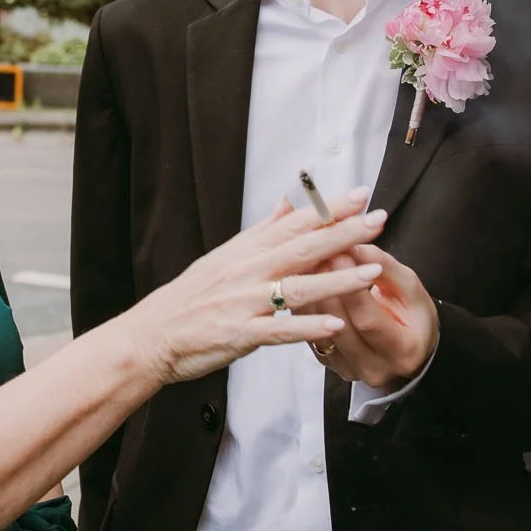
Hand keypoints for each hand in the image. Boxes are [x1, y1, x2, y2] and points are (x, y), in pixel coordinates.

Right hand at [114, 194, 388, 386]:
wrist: (151, 335)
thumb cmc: (189, 298)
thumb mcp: (223, 257)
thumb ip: (260, 231)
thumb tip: (286, 202)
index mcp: (246, 251)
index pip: (294, 223)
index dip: (329, 209)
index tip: (362, 195)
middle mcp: (247, 271)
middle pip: (302, 248)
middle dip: (343, 233)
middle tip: (378, 219)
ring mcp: (244, 302)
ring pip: (297, 288)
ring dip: (337, 280)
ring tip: (372, 271)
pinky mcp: (240, 334)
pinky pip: (278, 331)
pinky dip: (307, 328)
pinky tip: (336, 326)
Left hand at [310, 242, 437, 391]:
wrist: (408, 345)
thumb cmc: (412, 314)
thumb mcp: (410, 288)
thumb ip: (385, 267)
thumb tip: (356, 246)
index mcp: (403, 350)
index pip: (368, 319)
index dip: (350, 285)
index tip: (340, 253)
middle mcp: (375, 368)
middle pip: (339, 326)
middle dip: (325, 287)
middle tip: (316, 254)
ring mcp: (349, 370)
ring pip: (319, 332)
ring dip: (309, 296)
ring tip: (306, 264)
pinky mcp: (330, 365)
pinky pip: (310, 336)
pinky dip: (304, 309)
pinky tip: (302, 284)